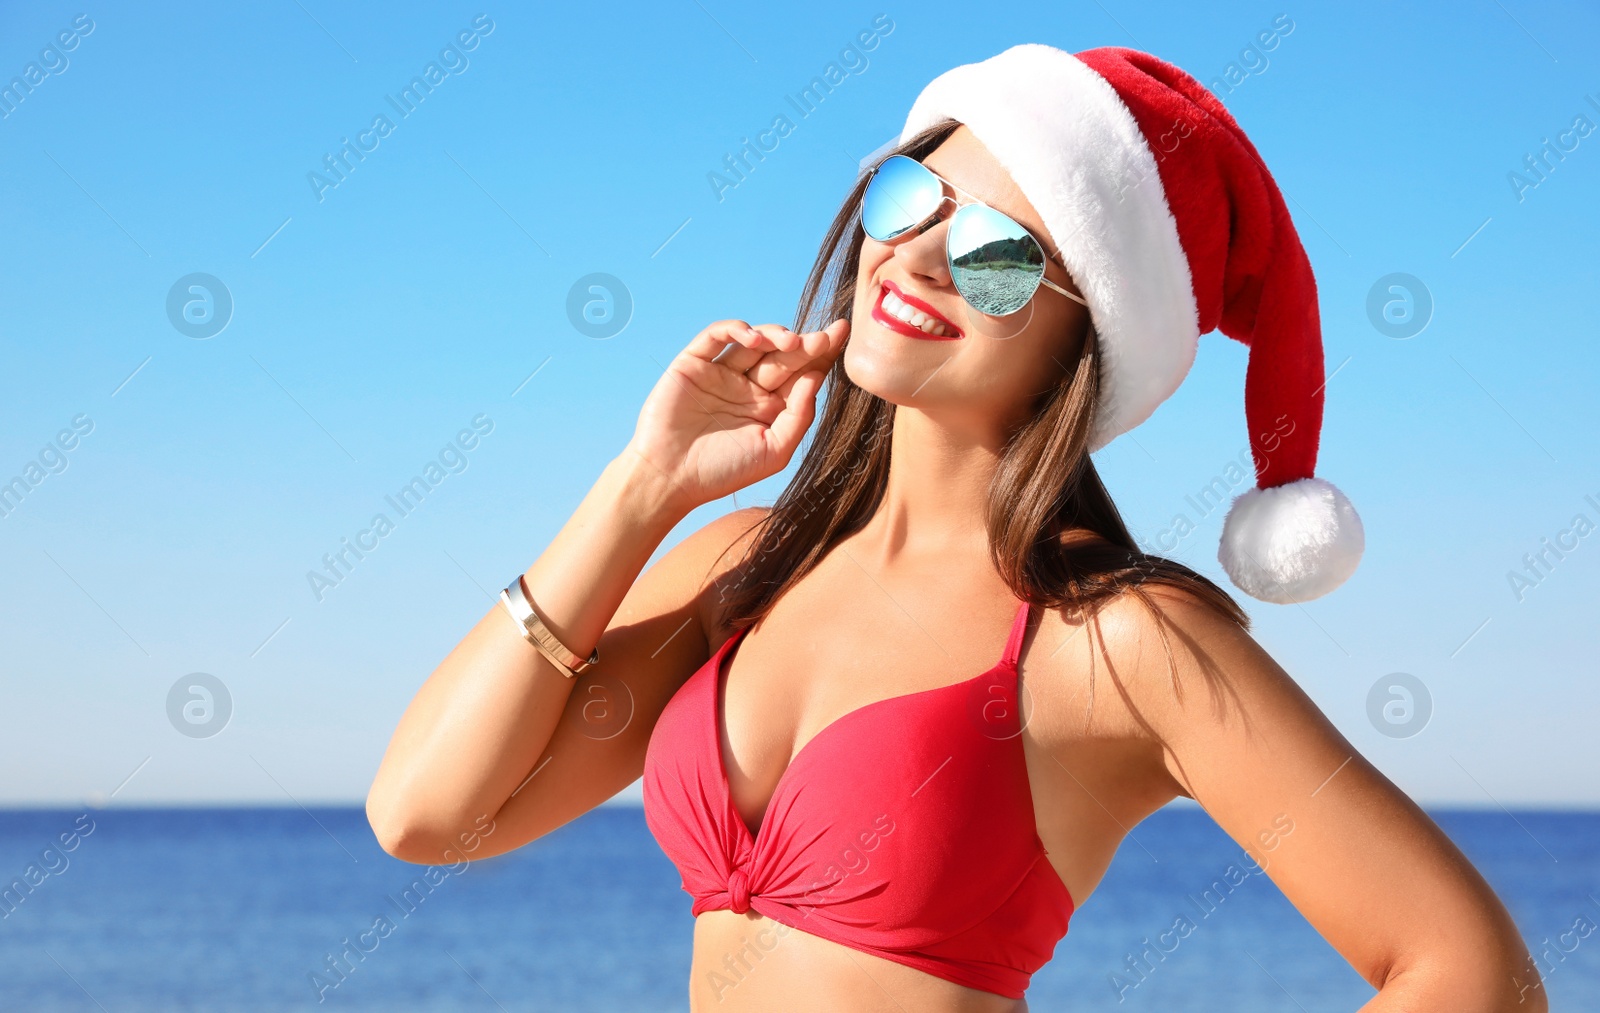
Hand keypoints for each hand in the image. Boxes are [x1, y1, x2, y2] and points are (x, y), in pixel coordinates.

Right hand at [625, 317, 849, 512]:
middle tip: (823, 337)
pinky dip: (736, 330)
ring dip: (775, 335)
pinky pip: (716, 336)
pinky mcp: (694, 363)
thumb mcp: (774, 451)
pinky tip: (753, 339)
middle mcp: (749, 387)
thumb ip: (798, 415)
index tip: (842, 332)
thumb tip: (817, 377)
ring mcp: (721, 373)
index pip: (801, 373)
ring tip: (791, 342)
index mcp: (771, 407)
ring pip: (754, 341)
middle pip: (783, 355)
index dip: (822, 353)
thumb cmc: (723, 472)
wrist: (670, 479)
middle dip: (805, 344)